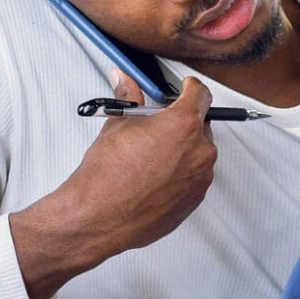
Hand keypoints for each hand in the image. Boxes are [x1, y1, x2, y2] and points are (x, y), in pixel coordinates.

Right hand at [11, 72, 217, 298]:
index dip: (191, 88)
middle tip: (157, 126)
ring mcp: (200, 178)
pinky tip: (154, 176)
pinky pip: (194, 177)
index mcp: (183, 125)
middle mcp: (199, 151)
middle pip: (201, 124)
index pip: (201, 94)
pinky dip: (180, 173)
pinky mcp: (194, 200)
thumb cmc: (106, 176)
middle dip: (181, 122)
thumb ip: (128, 97)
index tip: (185, 88)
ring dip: (181, 149)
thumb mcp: (117, 125)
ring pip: (198, 153)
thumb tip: (124, 81)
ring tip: (150, 156)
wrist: (99, 217)